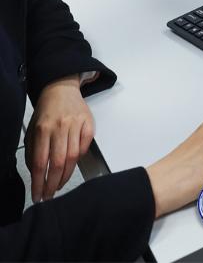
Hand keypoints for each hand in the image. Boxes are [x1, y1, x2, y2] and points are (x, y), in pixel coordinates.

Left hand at [25, 76, 94, 202]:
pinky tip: (72, 164)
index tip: (38, 195)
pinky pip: (84, 147)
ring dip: (66, 176)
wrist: (61, 88)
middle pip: (58, 163)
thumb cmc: (46, 111)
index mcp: (43, 128)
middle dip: (53, 184)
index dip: (39, 183)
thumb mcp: (32, 129)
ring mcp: (76, 124)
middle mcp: (60, 126)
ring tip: (59, 185)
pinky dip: (79, 159)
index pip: (40, 162)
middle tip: (49, 195)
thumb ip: (32, 151)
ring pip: (73, 157)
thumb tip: (36, 174)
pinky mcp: (88, 122)